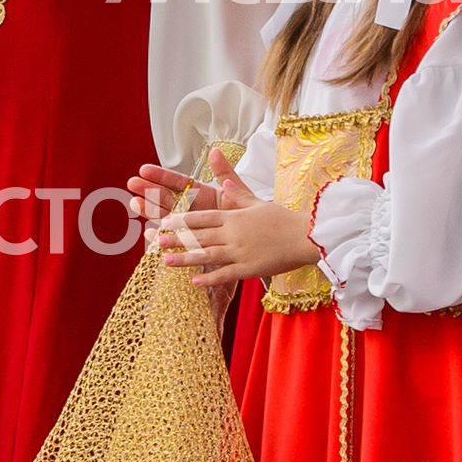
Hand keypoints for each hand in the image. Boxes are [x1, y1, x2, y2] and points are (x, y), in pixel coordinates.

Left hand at [133, 161, 321, 288]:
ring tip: (165, 261)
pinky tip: (194, 281)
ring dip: (184, 258)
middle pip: (198, 236)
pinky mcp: (249, 268)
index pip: (202, 217)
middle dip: (176, 238)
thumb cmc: (283, 219)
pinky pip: (225, 274)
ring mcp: (240, 251)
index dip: (181, 220)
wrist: (305, 236)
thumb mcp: (258, 203)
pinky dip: (209, 278)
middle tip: (156, 241)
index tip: (164, 222)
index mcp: (234, 216)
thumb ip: (237, 194)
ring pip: (206, 255)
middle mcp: (233, 233)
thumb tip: (222, 180)